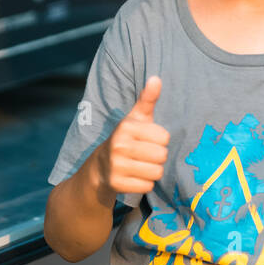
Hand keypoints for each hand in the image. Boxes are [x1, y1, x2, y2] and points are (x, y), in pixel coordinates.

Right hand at [93, 76, 168, 199]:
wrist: (99, 168)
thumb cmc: (125, 139)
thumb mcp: (135, 119)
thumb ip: (148, 99)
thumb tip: (157, 78)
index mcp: (126, 126)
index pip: (164, 137)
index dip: (159, 141)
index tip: (147, 141)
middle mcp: (119, 145)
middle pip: (162, 156)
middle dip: (157, 157)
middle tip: (144, 155)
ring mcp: (116, 165)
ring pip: (156, 172)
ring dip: (152, 172)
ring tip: (140, 166)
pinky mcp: (116, 184)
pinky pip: (147, 186)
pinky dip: (144, 184)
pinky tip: (134, 177)